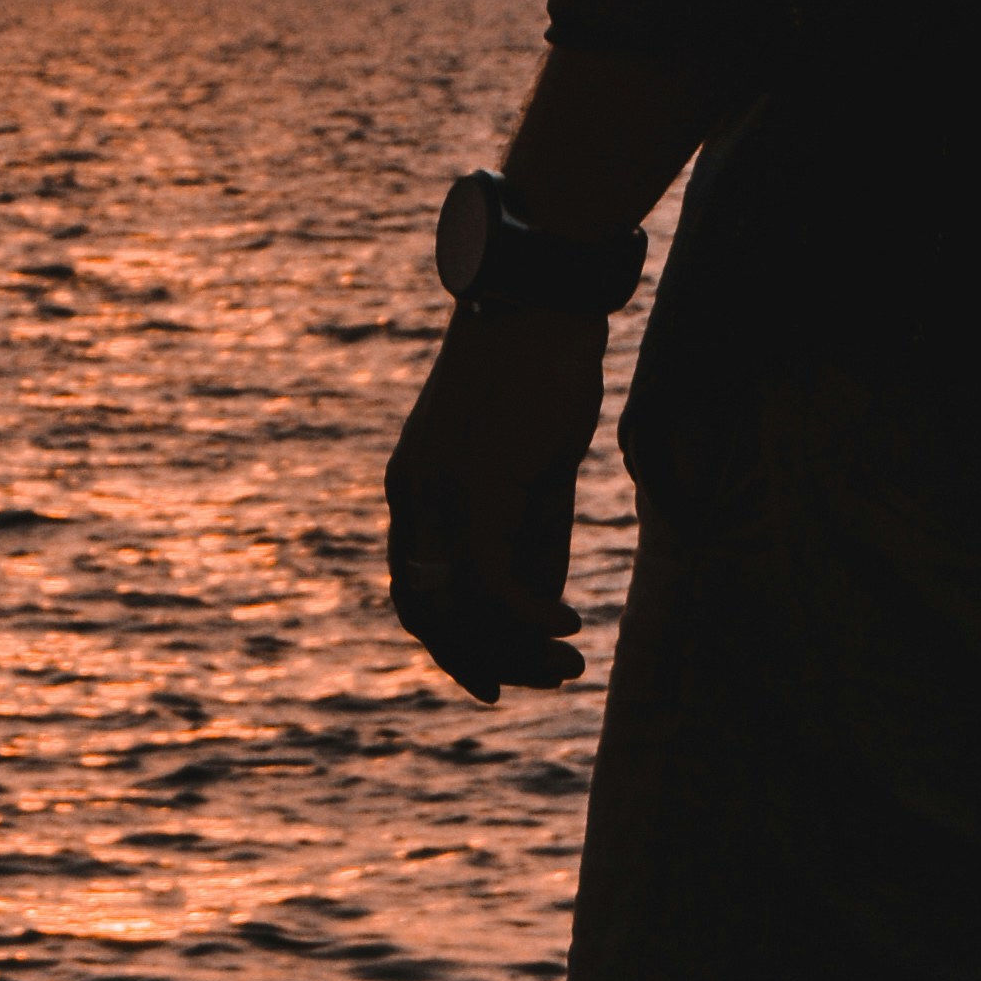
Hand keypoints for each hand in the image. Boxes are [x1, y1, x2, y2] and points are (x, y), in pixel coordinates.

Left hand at [384, 302, 606, 698]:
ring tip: (566, 664)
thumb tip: (541, 613)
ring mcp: (438, 491)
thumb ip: (530, 540)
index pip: (414, 593)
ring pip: (457, 605)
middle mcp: (412, 496)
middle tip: (544, 680)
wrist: (538, 299)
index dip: (450, 647)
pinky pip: (491, 579)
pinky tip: (568, 625)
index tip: (497, 680)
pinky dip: (527, 616)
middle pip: (427, 612)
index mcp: (413, 490)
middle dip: (482, 661)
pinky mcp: (476, 485)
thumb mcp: (532, 473)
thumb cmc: (539, 375)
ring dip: (512, 649)